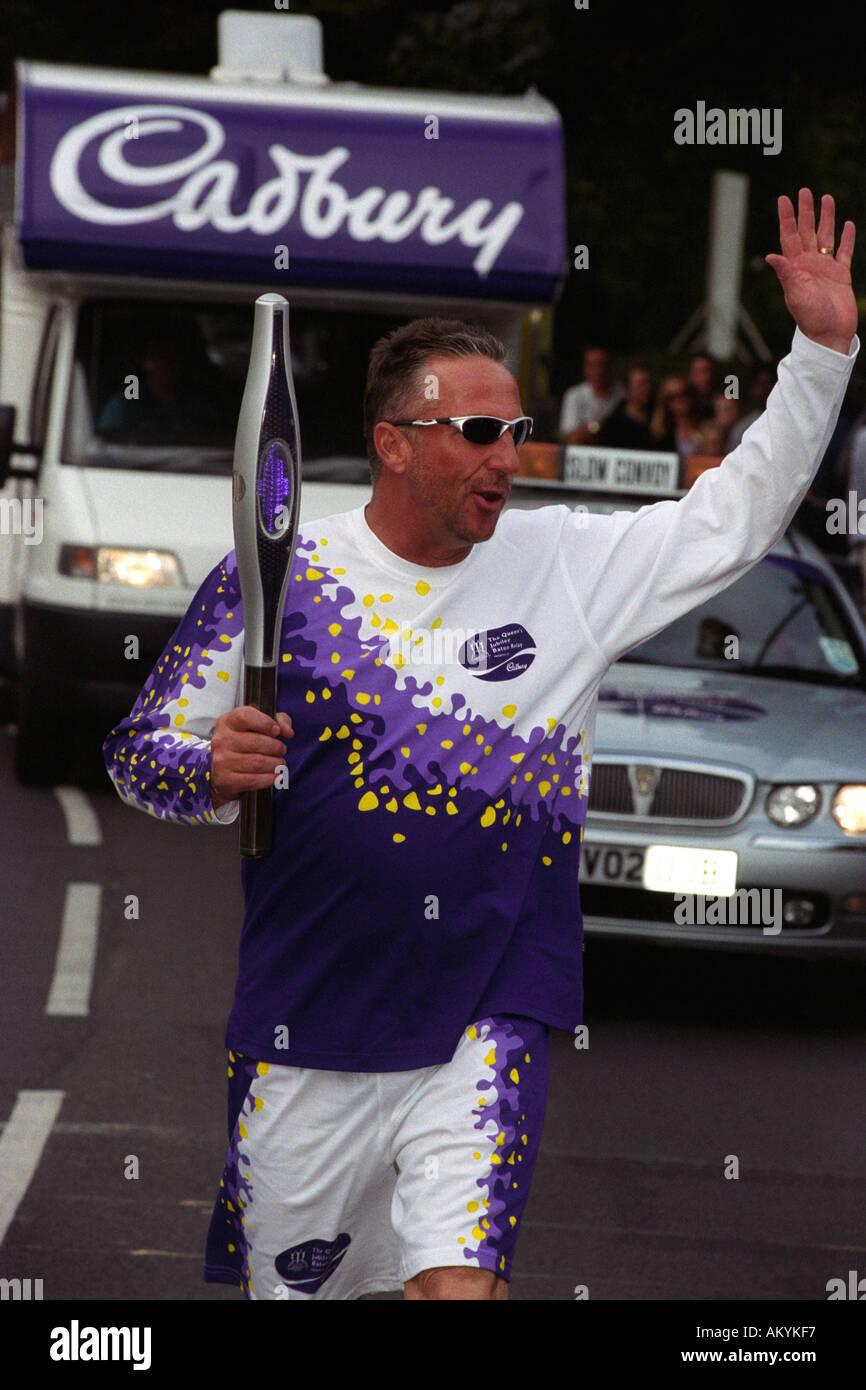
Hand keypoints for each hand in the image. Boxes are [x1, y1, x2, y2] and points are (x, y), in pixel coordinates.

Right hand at [210, 706, 293, 808]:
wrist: (223, 772)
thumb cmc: (244, 744)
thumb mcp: (258, 726)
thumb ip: (278, 721)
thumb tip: (288, 732)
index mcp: (228, 722)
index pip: (245, 716)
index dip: (265, 723)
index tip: (276, 731)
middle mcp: (221, 740)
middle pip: (256, 742)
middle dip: (276, 747)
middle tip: (282, 750)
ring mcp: (222, 761)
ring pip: (257, 763)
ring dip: (275, 764)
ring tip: (279, 763)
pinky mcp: (226, 780)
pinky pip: (253, 780)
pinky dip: (269, 779)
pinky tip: (275, 776)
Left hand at [765, 189, 856, 353]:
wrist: (830, 336)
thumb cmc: (811, 319)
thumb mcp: (796, 295)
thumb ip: (786, 274)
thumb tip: (770, 256)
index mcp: (796, 268)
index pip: (789, 237)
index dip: (786, 217)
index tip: (784, 198)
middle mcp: (809, 265)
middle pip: (807, 232)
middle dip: (805, 211)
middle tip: (804, 191)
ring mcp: (825, 269)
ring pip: (826, 237)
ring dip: (827, 219)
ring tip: (826, 198)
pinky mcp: (841, 276)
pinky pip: (844, 253)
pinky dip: (847, 239)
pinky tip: (848, 224)